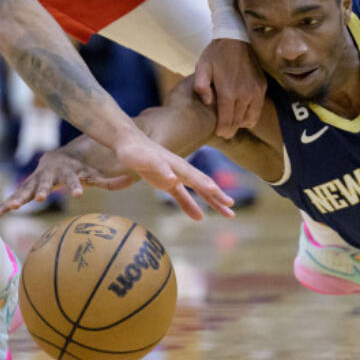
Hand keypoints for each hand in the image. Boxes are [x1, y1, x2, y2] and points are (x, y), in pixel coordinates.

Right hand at [0, 151, 135, 218]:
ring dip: (18, 199)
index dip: (76, 185)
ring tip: (11, 209)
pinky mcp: (24, 189)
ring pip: (25, 191)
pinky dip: (2, 207)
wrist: (56, 158)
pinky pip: (12, 199)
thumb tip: (128, 181)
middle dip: (42, 190)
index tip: (79, 193)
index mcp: (67, 172)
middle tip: (41, 199)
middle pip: (45, 183)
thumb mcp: (91, 173)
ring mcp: (34, 182)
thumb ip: (106, 180)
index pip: (73, 179)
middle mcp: (48, 176)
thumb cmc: (77, 169)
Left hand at [114, 134, 235, 219]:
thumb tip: (173, 178)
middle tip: (232, 211)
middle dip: (218, 198)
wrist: (128, 143)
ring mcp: (176, 176)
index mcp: (179, 166)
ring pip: (198, 191)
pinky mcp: (167, 182)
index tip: (226, 200)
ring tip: (227, 214)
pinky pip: (183, 196)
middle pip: (204, 185)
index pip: (199, 179)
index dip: (212, 190)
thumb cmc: (135, 151)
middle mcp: (181, 171)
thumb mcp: (144, 160)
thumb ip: (159, 167)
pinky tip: (198, 217)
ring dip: (212, 202)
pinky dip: (191, 206)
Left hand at [194, 38, 266, 137]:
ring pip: (251, 118)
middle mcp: (245, 94)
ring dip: (242, 123)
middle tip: (225, 132)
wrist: (236, 38)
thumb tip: (208, 103)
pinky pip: (258, 108)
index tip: (219, 133)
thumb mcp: (202, 67)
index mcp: (229, 92)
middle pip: (238, 122)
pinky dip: (251, 114)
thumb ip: (201, 87)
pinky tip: (243, 112)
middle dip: (231, 129)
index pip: (227, 121)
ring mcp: (255, 91)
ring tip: (233, 123)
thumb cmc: (216, 53)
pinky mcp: (262, 86)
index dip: (223, 130)